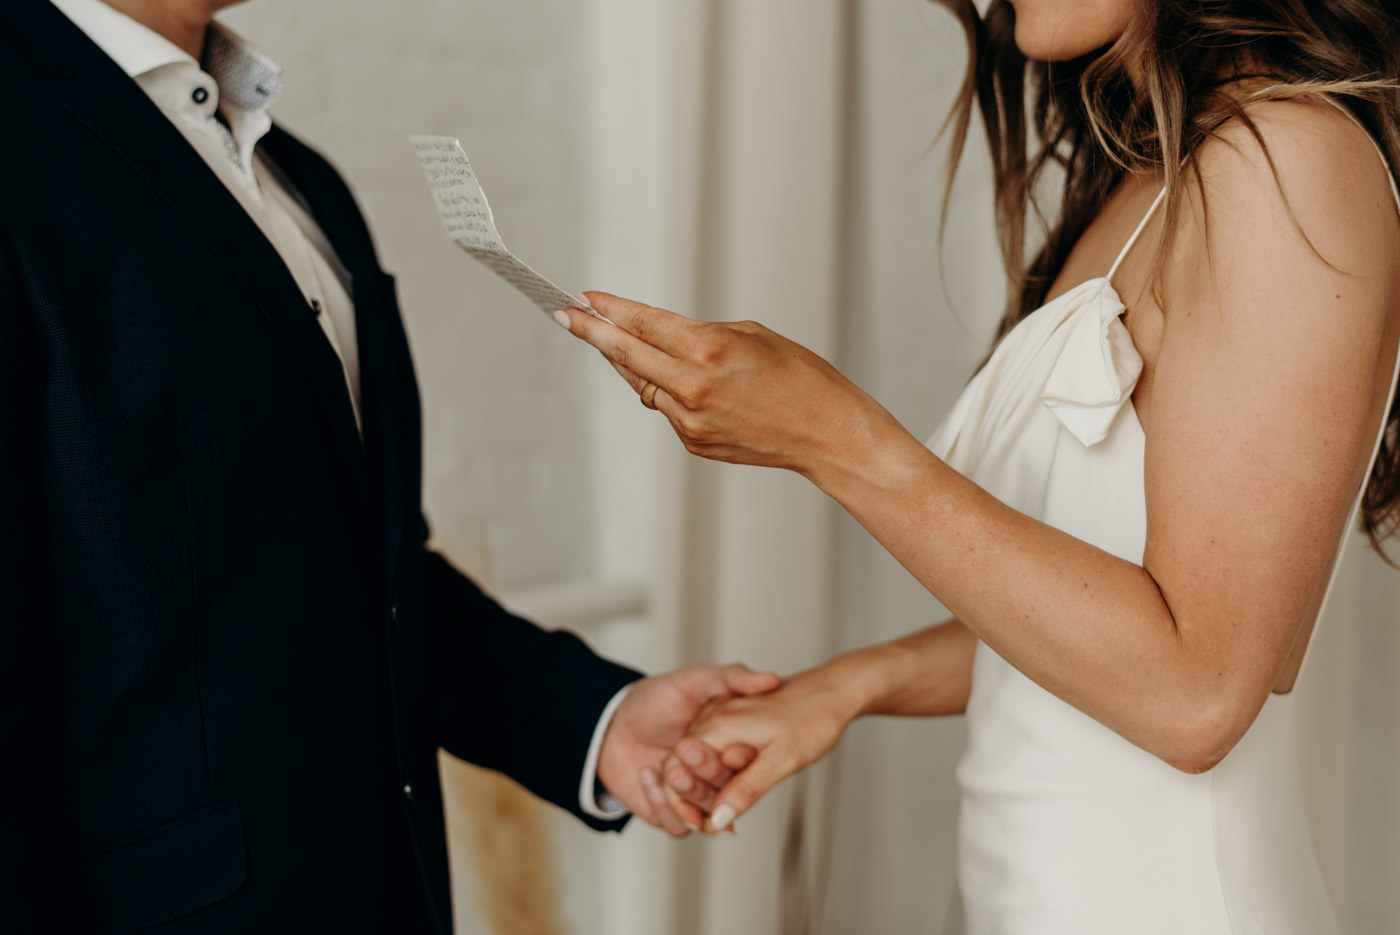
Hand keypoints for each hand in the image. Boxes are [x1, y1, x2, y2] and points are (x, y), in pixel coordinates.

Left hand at [555, 293, 901, 479]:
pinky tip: (679, 382)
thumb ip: (700, 335)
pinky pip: (665, 409)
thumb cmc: (802, 377)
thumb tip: (660, 337)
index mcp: (710, 350)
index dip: (611, 310)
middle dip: (593, 334)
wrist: (828, 435)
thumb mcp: (752, 336)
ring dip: (632, 364)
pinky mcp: (693, 442)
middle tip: (565, 316)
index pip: (645, 324)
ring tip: (622, 344)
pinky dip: (665, 391)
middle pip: (627, 356)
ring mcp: (690, 420)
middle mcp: (693, 387)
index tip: (586, 298)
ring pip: (643, 385)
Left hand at [597, 664, 779, 835]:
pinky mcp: (669, 814)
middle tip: (687, 750)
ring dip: (689, 794)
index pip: (749, 763)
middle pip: (729, 791)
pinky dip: (663, 805)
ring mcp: (692, 796)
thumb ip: (731, 678)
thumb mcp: (693, 681)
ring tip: (669, 770)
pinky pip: (677, 826)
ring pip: (707, 815)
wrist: (608, 725)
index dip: (744, 760)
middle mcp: (714, 775)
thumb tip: (770, 679)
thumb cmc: (652, 701)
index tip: (734, 750)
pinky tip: (648, 774)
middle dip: (710, 774)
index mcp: (728, 746)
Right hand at [660, 665, 861, 832]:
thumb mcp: (782, 761)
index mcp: (720, 725)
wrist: (835, 690)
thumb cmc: (814, 719)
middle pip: (683, 761)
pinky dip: (716, 767)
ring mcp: (724, 711)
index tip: (703, 825)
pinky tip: (734, 783)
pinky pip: (714, 744)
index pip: (677, 767)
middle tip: (716, 821)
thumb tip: (717, 819)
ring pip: (698, 753)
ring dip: (705, 783)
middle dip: (693, 795)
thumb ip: (745, 789)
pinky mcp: (735, 713)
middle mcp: (716, 715)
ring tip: (726, 807)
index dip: (683, 801)